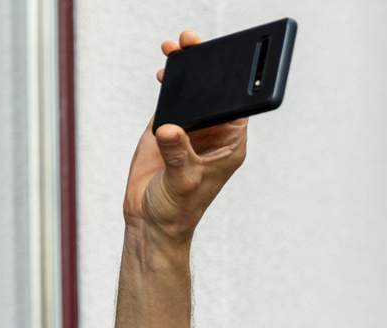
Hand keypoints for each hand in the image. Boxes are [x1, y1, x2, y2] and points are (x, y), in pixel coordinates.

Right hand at [123, 30, 247, 243]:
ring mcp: (190, 130)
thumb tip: (170, 129)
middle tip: (193, 46)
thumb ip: (178, 153)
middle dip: (205, 69)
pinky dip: (168, 84)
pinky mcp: (167, 129)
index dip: (233, 82)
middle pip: (214, 92)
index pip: (237, 106)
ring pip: (192, 92)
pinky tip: (165, 71)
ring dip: (184, 73)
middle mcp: (213, 134)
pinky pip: (171, 99)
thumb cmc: (178, 210)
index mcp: (229, 145)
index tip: (224, 62)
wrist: (150, 222)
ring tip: (174, 52)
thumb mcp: (184, 181)